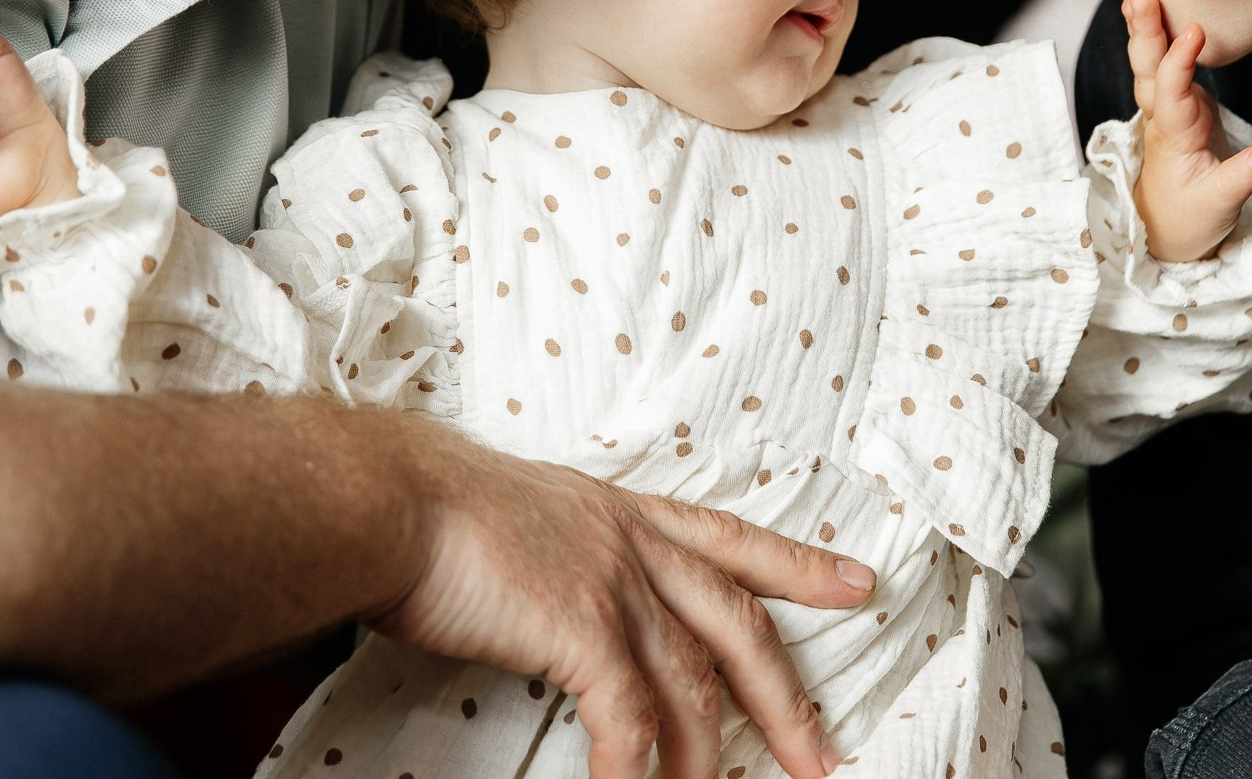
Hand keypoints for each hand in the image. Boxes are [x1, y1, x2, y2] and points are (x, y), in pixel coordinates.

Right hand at [375, 431, 877, 778]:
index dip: (800, 565)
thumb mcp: (528, 514)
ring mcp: (612, 583)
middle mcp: (633, 544)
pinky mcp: (580, 626)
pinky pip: (628, 717)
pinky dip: (633, 766)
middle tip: (822, 754)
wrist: (395, 498)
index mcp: (624, 514)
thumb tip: (562, 599)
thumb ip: (567, 554)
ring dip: (704, 756)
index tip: (856, 582)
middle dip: (785, 697)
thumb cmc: (436, 509)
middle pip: (737, 626)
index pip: (732, 539)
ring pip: (691, 684)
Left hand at [1122, 0, 1251, 261]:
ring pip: (1151, 66)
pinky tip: (1161, 14)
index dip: (1179, 62)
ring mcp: (1167, 110)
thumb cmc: (1190, 218)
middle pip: (1149, 71)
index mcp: (1173, 137)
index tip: (1192, 30)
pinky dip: (1160, 42)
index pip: (1172, 94)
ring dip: (1145, 31)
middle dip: (1144, 33)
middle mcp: (1163, 117)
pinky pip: (1164, 69)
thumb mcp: (1219, 207)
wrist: (1166, 231)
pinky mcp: (1178, 108)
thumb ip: (1240, 179)